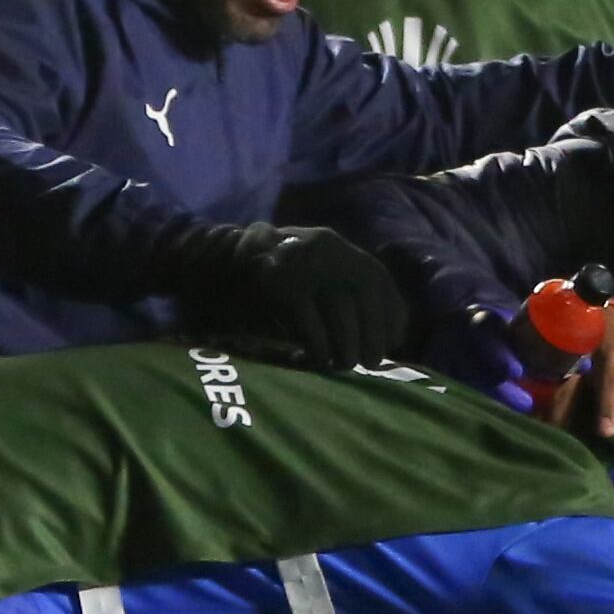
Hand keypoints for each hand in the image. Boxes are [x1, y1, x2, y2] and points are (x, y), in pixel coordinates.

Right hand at [165, 222, 404, 372]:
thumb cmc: (276, 282)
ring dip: (346, 349)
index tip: (390, 345)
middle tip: (364, 364)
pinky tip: (313, 360)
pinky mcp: (281, 286)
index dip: (391, 317)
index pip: (380, 285)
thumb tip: (396, 336)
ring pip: (343, 317)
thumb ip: (354, 299)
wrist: (217, 263)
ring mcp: (305, 266)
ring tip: (340, 365)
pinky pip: (311, 327)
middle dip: (370, 338)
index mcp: (341, 248)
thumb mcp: (318, 278)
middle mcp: (329, 251)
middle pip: (366, 302)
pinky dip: (318, 349)